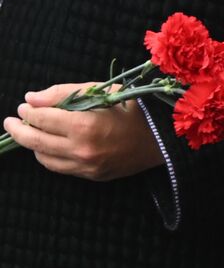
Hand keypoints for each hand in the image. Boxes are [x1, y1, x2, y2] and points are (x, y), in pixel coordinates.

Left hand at [3, 83, 163, 180]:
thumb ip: (64, 93)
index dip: (28, 111)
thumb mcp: (103, 92)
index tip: (23, 106)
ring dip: (32, 144)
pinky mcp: (90, 176)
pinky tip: (48, 145)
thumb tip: (31, 98)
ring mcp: (86, 166)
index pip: (42, 119)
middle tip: (10, 120)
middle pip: (35, 141)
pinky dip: (48, 155)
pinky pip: (59, 167)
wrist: (164, 137)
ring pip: (43, 157)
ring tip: (31, 131)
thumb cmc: (136, 108)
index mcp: (85, 125)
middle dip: (18, 130)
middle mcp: (82, 150)